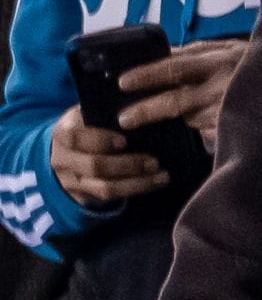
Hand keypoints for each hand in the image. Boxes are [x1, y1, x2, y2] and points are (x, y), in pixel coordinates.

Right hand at [48, 104, 167, 206]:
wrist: (62, 152)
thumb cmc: (86, 125)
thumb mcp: (86, 113)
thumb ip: (105, 109)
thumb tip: (141, 101)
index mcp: (63, 132)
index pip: (75, 137)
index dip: (100, 140)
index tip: (124, 141)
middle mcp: (63, 158)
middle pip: (94, 166)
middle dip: (127, 165)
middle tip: (154, 161)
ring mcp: (71, 180)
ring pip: (104, 187)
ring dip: (137, 182)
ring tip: (162, 175)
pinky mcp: (82, 195)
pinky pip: (110, 197)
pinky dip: (135, 189)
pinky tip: (155, 182)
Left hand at [116, 38, 246, 152]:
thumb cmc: (258, 62)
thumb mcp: (229, 48)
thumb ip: (197, 52)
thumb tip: (162, 55)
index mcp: (219, 60)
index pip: (174, 67)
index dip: (147, 75)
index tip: (123, 82)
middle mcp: (224, 85)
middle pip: (175, 101)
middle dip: (146, 110)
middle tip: (124, 118)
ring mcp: (231, 110)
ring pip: (190, 119)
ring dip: (179, 118)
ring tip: (170, 116)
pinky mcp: (237, 129)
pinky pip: (208, 132)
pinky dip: (201, 129)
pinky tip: (205, 124)